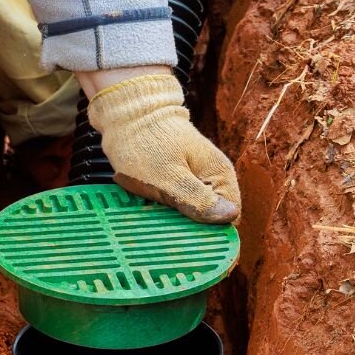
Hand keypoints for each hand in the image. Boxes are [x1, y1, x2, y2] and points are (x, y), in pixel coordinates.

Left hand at [81, 71, 239, 223]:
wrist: (125, 112)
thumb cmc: (146, 142)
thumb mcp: (169, 176)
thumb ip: (196, 200)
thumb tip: (229, 218)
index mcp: (220, 175)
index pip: (228, 220)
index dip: (211, 236)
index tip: (188, 243)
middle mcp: (213, 178)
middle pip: (210, 219)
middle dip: (188, 227)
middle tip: (163, 226)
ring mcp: (196, 178)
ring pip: (191, 213)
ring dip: (172, 218)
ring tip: (151, 212)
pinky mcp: (179, 178)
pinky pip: (177, 203)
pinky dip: (162, 207)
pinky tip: (147, 204)